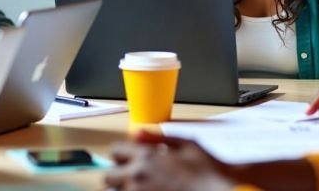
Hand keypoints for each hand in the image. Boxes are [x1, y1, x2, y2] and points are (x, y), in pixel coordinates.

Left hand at [105, 131, 235, 190]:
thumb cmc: (209, 172)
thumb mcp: (188, 144)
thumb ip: (158, 137)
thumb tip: (137, 132)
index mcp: (147, 156)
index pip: (115, 151)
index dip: (123, 154)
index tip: (129, 158)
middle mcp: (139, 176)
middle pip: (109, 176)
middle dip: (118, 175)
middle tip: (133, 177)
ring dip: (121, 190)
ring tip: (139, 188)